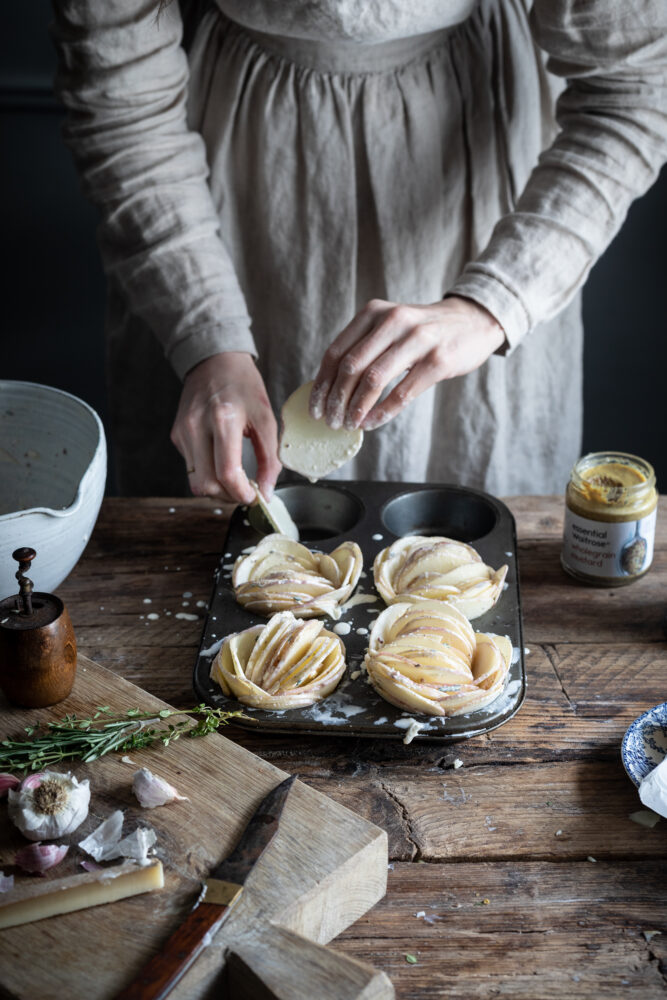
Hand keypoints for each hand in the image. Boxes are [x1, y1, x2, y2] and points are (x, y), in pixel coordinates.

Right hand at [171, 352, 280, 503]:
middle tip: (245, 492)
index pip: (226, 473)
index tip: (255, 497)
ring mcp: (182, 432)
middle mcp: (197, 427)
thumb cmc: (243, 385)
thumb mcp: (266, 417)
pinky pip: (192, 466)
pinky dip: (208, 472)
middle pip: (205, 485)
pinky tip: (221, 460)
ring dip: (217, 489)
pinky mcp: (176, 435)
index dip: (241, 493)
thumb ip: (270, 457)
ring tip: (235, 480)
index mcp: (224, 419)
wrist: (214, 360)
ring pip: (195, 481)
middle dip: (227, 496)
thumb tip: (267, 491)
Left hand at [309, 296, 505, 429]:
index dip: (322, 384)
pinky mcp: (438, 359)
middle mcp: (393, 321)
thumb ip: (364, 347)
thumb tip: (330, 388)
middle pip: (351, 367)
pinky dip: (382, 412)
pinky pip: (402, 392)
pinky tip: (372, 423)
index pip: (336, 352)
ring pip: (373, 379)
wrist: (474, 320)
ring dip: (356, 408)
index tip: (315, 408)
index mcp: (374, 313)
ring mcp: (417, 339)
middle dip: (336, 400)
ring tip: (349, 425)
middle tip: (331, 422)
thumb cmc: (425, 330)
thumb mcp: (390, 326)